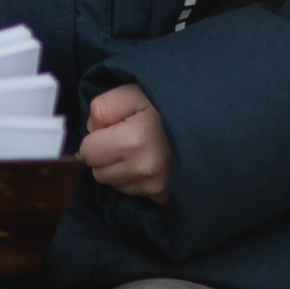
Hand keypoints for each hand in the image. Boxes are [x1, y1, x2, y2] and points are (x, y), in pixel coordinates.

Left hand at [80, 82, 171, 202]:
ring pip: (114, 184)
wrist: (202, 120)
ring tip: (139, 149)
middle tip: (125, 138)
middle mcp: (144, 168)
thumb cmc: (160, 104)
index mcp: (133, 140)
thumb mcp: (130, 92)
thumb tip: (92, 132)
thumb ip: (102, 107)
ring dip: (119, 169)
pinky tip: (148, 162)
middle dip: (105, 156)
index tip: (113, 128)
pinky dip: (134, 179)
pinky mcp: (162, 196)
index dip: (96, 138)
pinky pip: (132, 192)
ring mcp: (155, 185)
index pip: (88, 152)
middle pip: (98, 173)